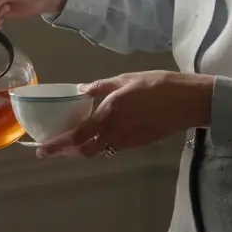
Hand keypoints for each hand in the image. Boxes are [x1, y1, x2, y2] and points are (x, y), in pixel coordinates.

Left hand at [36, 71, 214, 158]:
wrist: (190, 102)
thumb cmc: (159, 85)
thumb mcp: (126, 79)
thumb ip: (101, 87)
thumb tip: (81, 90)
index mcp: (109, 114)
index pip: (77, 136)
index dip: (58, 145)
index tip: (42, 150)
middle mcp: (115, 132)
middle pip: (84, 151)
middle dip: (65, 153)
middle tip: (51, 150)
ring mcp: (127, 141)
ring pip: (98, 151)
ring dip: (81, 150)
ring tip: (69, 143)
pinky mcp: (138, 143)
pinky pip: (111, 148)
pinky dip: (98, 145)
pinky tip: (94, 136)